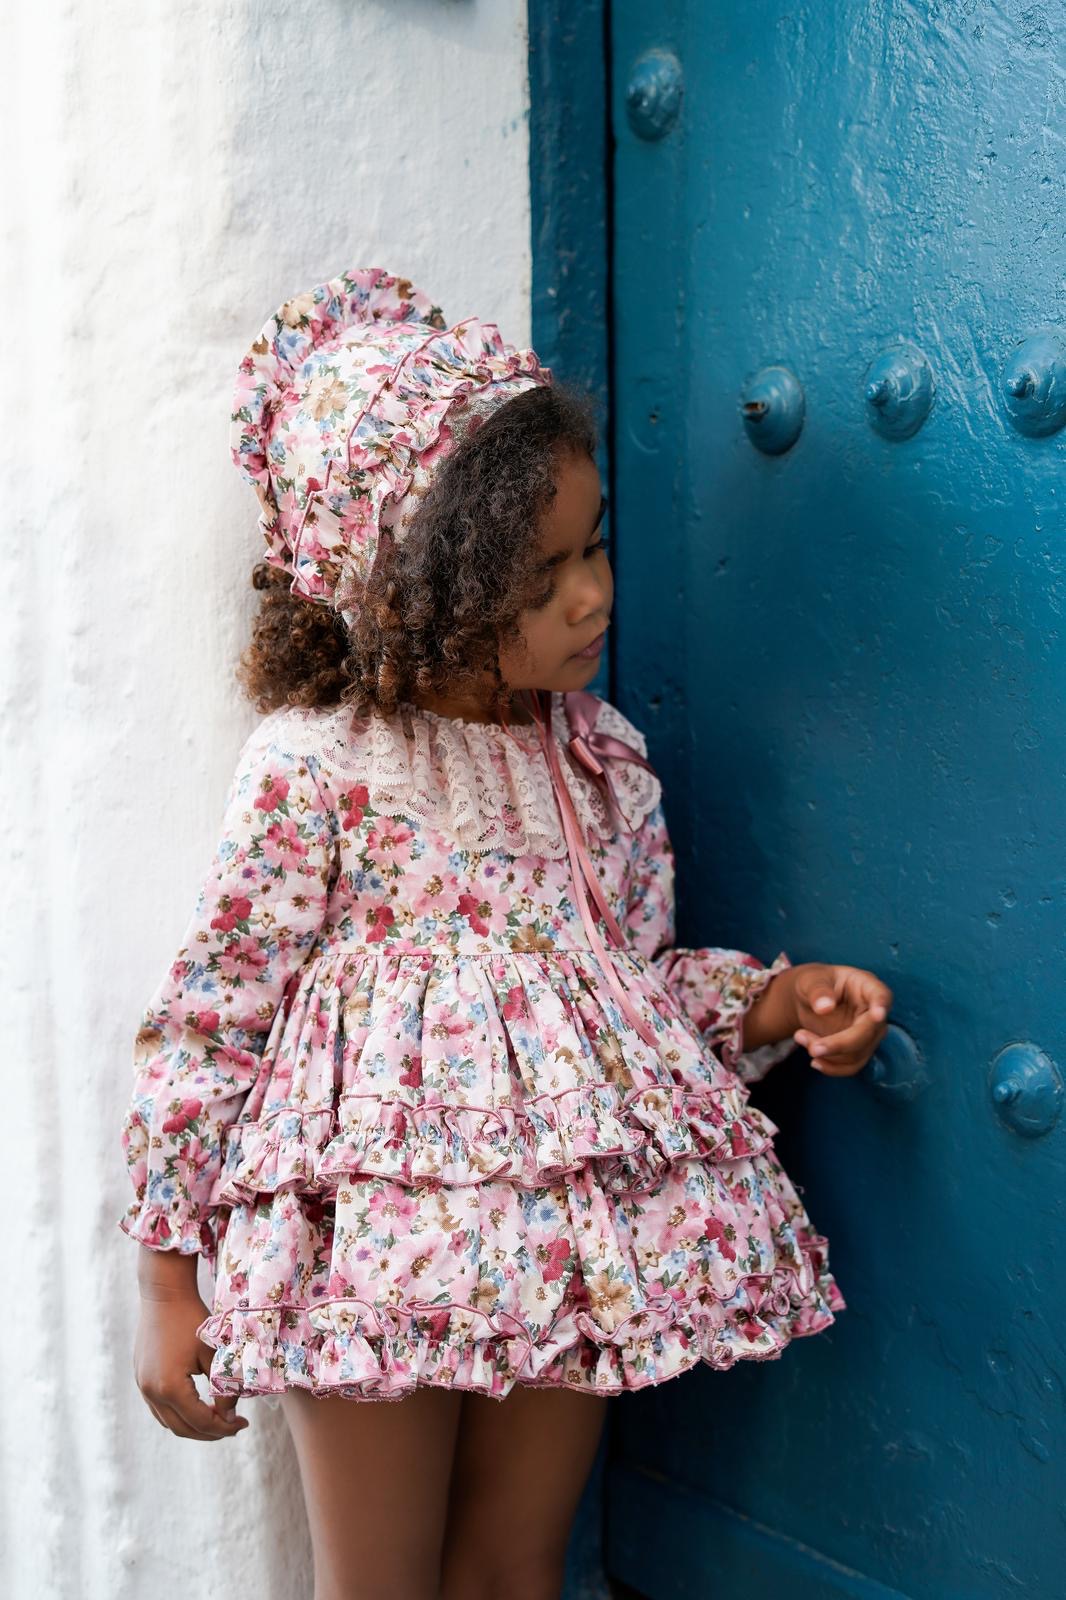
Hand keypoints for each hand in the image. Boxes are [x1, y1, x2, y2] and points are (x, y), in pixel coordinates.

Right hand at [134, 1270, 248, 1441]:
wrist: (164, 1294)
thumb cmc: (192, 1319)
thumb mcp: (213, 1353)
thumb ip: (223, 1386)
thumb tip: (230, 1414)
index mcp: (170, 1388)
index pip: (201, 1422)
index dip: (224, 1427)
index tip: (242, 1423)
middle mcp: (152, 1393)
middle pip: (183, 1429)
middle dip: (210, 1432)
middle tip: (233, 1425)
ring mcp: (142, 1387)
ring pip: (169, 1422)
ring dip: (194, 1426)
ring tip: (218, 1419)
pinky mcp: (141, 1379)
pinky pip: (160, 1409)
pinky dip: (179, 1414)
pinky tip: (198, 1406)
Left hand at [791, 962, 892, 1076]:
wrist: (809, 1001)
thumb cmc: (813, 984)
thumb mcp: (810, 981)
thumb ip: (818, 991)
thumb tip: (824, 1007)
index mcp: (866, 986)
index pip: (881, 995)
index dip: (881, 1005)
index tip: (878, 1014)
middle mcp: (874, 1012)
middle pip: (867, 1033)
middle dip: (839, 1044)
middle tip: (810, 1046)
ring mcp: (870, 1034)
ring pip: (857, 1053)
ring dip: (827, 1054)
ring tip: (800, 1036)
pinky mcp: (860, 1051)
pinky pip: (852, 1066)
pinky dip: (832, 1067)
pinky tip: (814, 1062)